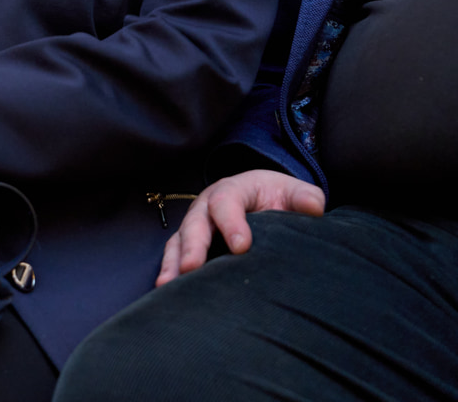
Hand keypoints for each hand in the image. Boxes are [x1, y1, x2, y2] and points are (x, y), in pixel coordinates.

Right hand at [156, 169, 324, 284]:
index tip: (242, 247)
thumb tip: (314, 207)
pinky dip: (169, 271)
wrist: (261, 199)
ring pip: (179, 241)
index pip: (226, 201)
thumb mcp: (292, 191)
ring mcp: (195, 225)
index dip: (231, 223)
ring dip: (174, 263)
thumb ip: (304, 197)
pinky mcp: (190, 244)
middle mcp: (206, 206)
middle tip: (193, 267)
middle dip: (193, 246)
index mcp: (233, 189)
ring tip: (168, 285)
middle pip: (195, 223)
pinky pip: (175, 256)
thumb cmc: (276, 197)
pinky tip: (166, 291)